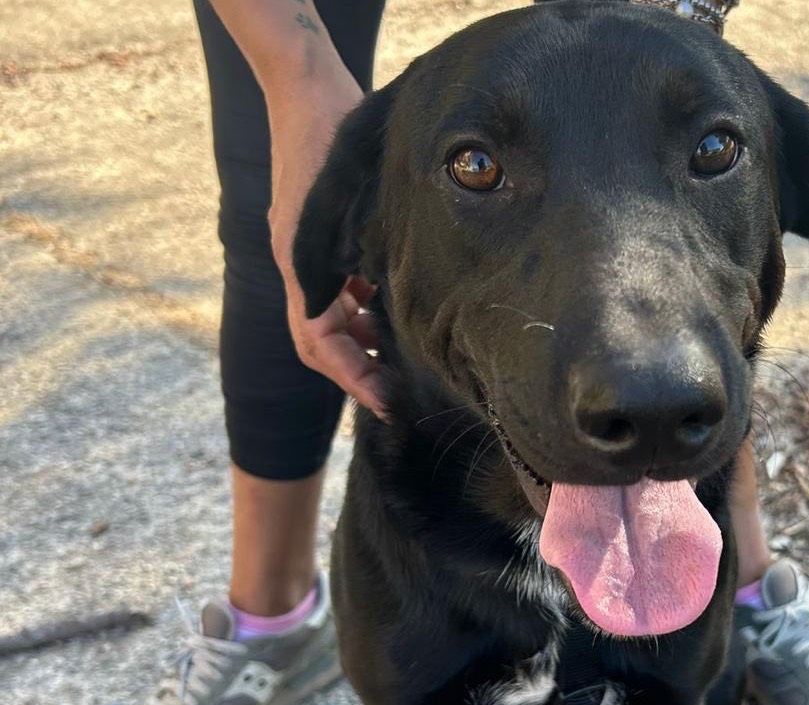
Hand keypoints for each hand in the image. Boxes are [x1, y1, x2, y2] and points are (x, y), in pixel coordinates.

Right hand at [267, 75, 387, 418]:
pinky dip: (366, 310)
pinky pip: (342, 291)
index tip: (386, 402)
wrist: (310, 90)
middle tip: (400, 396)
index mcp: (300, 264)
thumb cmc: (331, 139)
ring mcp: (310, 254)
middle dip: (359, 371)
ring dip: (363, 343)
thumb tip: (382, 325)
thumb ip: (361, 264)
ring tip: (401, 365)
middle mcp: (300, 265)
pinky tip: (395, 317)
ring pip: (334, 318)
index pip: (318, 343)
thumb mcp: (351, 207)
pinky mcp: (324, 241)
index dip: (352, 377)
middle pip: (324, 340)